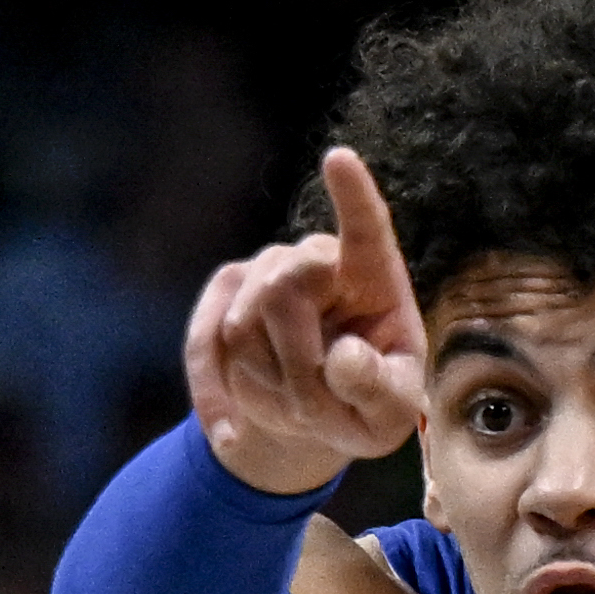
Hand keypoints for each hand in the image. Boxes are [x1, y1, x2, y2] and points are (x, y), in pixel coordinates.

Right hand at [182, 144, 430, 495]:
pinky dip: (216, 397)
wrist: (314, 419)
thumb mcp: (390, 412)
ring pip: (242, 325)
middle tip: (321, 412)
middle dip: (297, 365)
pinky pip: (204, 347)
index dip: (353, 196)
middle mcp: (315, 261)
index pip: (365, 229)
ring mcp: (263, 275)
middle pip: (283, 290)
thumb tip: (341, 357)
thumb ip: (378, 388)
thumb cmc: (366, 404)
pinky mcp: (221, 303)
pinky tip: (229, 434)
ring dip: (270, 384)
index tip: (338, 159)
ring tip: (300, 406)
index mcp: (371, 276)